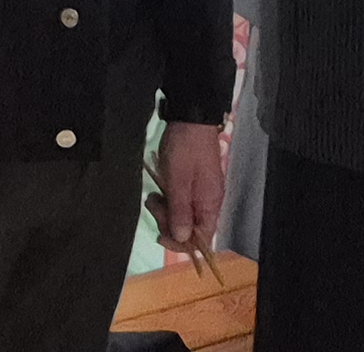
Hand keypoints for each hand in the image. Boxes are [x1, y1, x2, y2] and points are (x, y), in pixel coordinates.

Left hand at [149, 120, 225, 252]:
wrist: (191, 118)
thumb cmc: (185, 150)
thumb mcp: (178, 182)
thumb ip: (180, 212)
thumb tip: (182, 239)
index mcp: (210, 204)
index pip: (202, 239)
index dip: (182, 244)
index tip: (160, 237)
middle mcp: (209, 202)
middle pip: (190, 228)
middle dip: (168, 221)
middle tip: (154, 203)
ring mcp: (201, 191)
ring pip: (182, 214)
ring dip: (165, 209)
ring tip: (153, 194)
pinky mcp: (193, 182)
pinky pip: (181, 200)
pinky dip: (168, 199)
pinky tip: (159, 189)